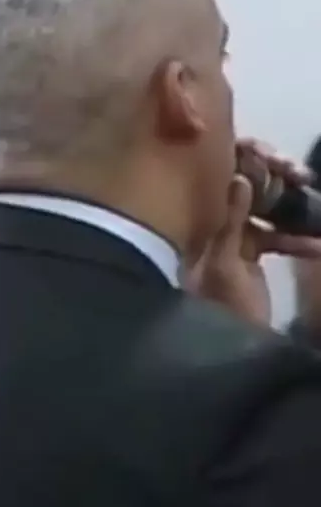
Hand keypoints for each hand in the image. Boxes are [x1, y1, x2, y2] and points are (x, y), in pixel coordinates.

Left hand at [186, 139, 320, 325]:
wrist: (230, 350)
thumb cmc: (221, 309)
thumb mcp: (226, 265)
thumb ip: (231, 222)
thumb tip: (240, 178)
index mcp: (197, 220)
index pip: (219, 177)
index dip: (245, 160)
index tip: (273, 156)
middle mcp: (210, 222)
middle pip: (243, 186)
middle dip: (274, 177)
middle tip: (299, 174)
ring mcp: (231, 239)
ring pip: (264, 208)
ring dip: (290, 204)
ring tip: (311, 196)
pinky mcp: (250, 256)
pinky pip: (275, 235)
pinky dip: (295, 237)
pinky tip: (315, 244)